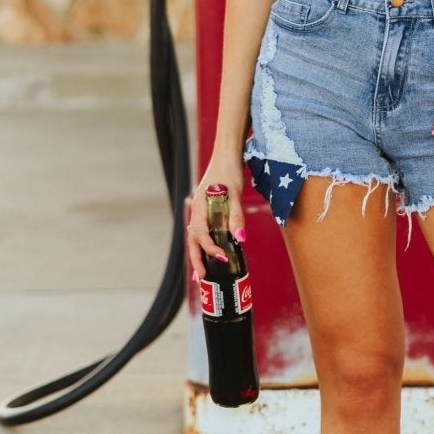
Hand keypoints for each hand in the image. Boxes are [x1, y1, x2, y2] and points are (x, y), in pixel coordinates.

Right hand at [186, 154, 246, 279]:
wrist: (227, 155)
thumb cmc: (229, 172)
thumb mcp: (235, 194)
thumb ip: (236, 217)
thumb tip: (240, 240)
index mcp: (200, 207)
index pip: (200, 234)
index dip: (210, 248)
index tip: (222, 258)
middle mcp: (197, 211)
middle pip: (193, 240)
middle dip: (197, 259)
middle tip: (202, 278)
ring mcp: (201, 211)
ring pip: (197, 237)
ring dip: (199, 254)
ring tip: (203, 273)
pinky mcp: (208, 210)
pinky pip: (203, 231)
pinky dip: (205, 244)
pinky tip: (212, 253)